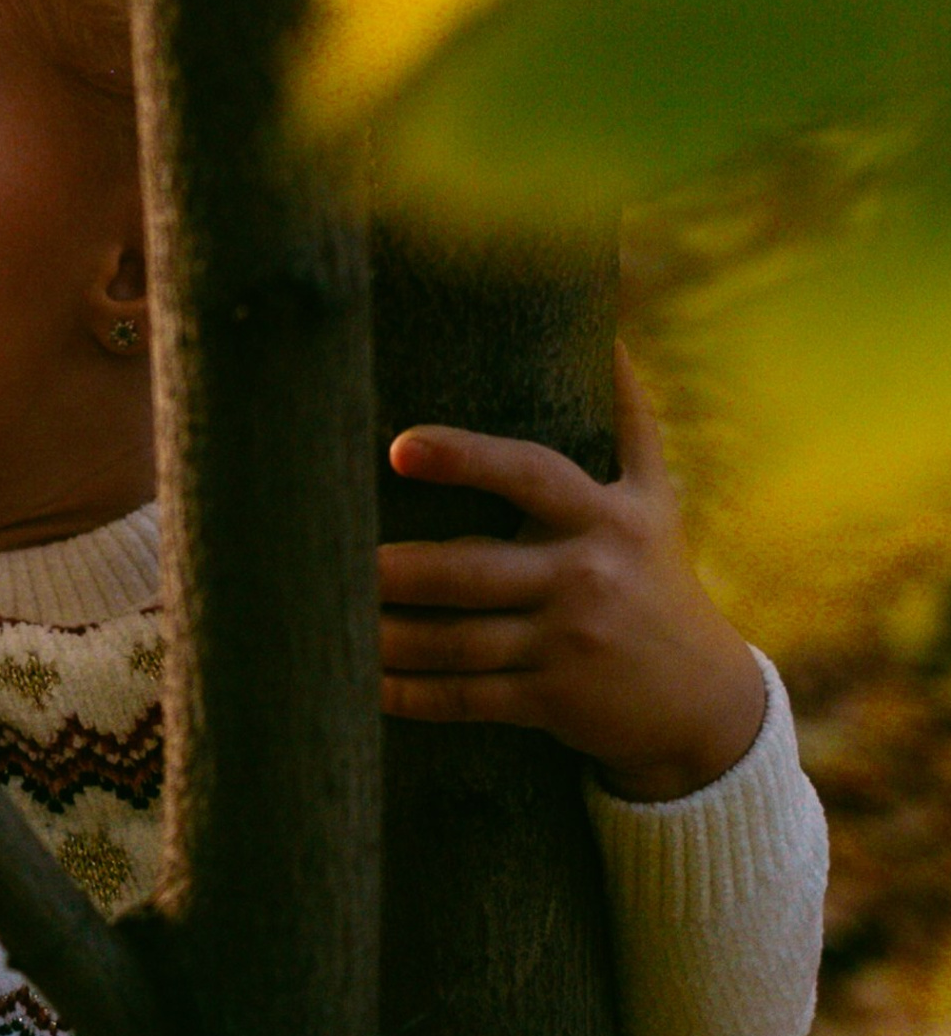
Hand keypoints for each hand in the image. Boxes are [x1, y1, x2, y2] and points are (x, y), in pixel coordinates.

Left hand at [377, 346, 765, 801]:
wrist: (707, 703)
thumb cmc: (657, 577)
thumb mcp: (656, 500)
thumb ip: (630, 420)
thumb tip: (610, 332)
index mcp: (606, 518)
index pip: (530, 474)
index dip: (466, 457)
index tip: (400, 446)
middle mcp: (588, 578)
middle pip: (473, 570)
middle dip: (401, 570)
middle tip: (335, 557)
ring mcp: (568, 646)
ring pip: (458, 642)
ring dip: (387, 636)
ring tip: (328, 617)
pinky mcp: (553, 703)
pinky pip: (467, 698)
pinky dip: (410, 694)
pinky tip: (361, 683)